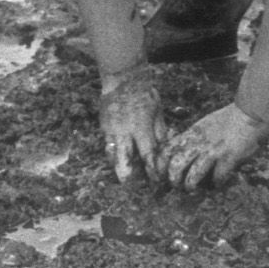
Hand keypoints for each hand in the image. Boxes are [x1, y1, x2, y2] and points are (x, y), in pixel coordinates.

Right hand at [99, 64, 166, 181]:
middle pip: (123, 162)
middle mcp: (124, 132)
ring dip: (118, 168)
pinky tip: (118, 160)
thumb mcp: (158, 113)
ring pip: (111, 156)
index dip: (152, 171)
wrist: (123, 79)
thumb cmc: (145, 95)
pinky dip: (113, 154)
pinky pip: (107, 146)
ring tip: (124, 178)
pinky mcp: (103, 127)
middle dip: (128, 177)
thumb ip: (160, 133)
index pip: (147, 155)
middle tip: (133, 188)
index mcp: (140, 128)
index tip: (156, 182)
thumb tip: (165, 151)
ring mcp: (111, 130)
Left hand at [163, 102, 268, 192]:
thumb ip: (194, 136)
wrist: (250, 112)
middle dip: (173, 179)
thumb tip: (184, 149)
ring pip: (193, 174)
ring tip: (191, 189)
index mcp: (192, 133)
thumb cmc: (230, 118)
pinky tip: (217, 184)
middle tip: (176, 185)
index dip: (161, 163)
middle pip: (176, 165)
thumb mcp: (205, 124)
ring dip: (190, 185)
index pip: (167, 149)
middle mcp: (199, 143)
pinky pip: (218, 177)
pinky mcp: (228, 158)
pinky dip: (216, 183)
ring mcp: (213, 151)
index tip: (161, 172)